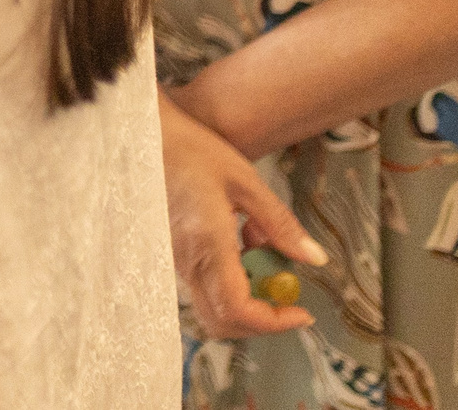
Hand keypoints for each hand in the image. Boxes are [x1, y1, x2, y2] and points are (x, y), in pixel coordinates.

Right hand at [159, 91, 325, 339]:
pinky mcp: (173, 253)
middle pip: (222, 321)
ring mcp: (175, 260)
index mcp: (206, 243)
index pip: (238, 309)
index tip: (301, 312)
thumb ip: (281, 225)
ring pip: (214, 305)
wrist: (144, 136)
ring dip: (248, 295)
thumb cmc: (190, 150)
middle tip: (287, 296)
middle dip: (261, 319)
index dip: (274, 321)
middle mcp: (186, 260)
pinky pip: (204, 283)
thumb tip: (314, 258)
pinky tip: (240, 238)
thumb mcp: (245, 181)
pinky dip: (232, 277)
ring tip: (262, 251)